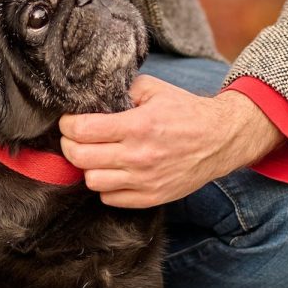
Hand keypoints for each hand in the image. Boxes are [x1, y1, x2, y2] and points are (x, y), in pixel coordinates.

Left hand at [58, 75, 285, 207]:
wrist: (220, 139)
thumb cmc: (186, 112)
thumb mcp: (153, 89)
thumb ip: (122, 91)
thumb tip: (95, 98)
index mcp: (136, 126)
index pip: (82, 130)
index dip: (67, 125)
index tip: (68, 121)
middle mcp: (138, 156)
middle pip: (80, 157)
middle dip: (69, 145)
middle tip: (73, 137)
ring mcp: (144, 181)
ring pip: (91, 181)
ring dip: (87, 167)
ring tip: (94, 155)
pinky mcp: (151, 197)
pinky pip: (110, 198)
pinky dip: (105, 186)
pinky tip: (111, 171)